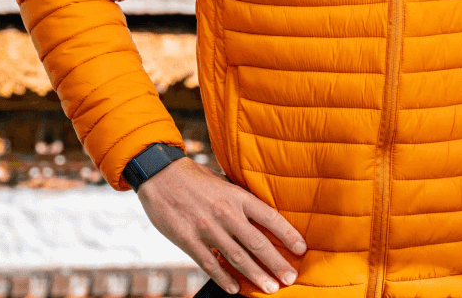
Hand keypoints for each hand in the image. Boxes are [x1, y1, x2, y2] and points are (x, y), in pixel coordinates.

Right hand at [136, 157, 305, 293]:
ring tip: (270, 288)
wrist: (160, 175)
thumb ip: (241, 198)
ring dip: (255, 275)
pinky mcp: (188, 240)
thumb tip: (263, 214)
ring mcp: (207, 228)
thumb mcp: (224, 182)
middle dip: (276, 263)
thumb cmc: (195, 178)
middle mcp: (226, 212)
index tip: (302, 249)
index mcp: (238, 196)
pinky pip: (210, 264)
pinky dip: (223, 278)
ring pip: (237, 257)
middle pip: (257, 243)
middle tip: (290, 278)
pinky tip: (235, 289)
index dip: (288, 234)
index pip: (270, 218)